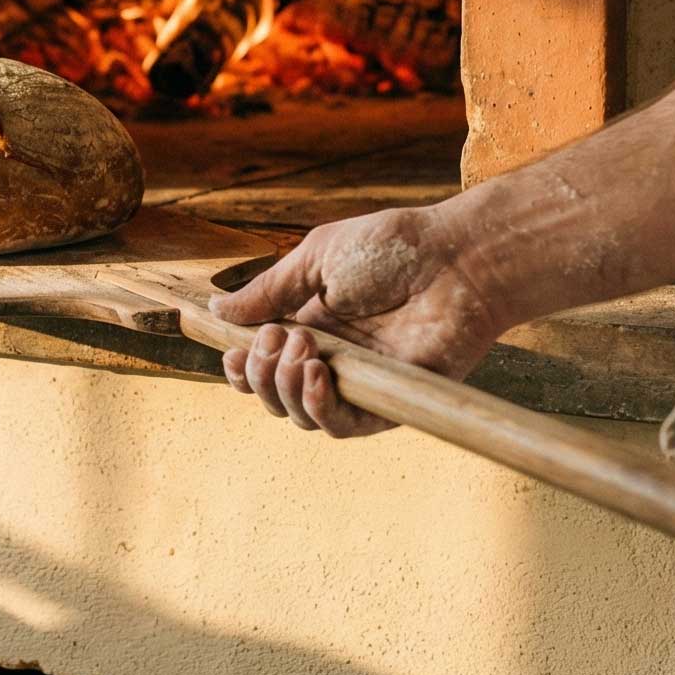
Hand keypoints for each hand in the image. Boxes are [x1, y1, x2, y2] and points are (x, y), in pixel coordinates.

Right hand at [212, 206, 509, 437]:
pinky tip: (316, 375)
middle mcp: (331, 361)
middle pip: (273, 396)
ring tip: (302, 348)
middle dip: (259, 374)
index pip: (261, 367)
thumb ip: (268, 291)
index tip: (233, 351)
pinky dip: (319, 408)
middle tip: (276, 339)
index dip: (241, 367)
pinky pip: (343, 426)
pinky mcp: (389, 402)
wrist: (457, 259)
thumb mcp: (316, 259)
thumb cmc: (393, 249)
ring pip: (301, 417)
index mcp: (310, 327)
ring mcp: (359, 383)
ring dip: (285, 387)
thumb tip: (217, 310)